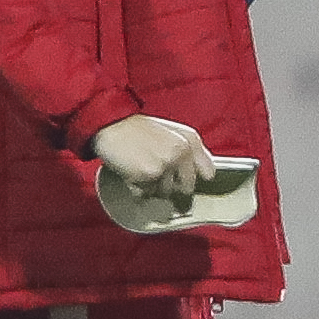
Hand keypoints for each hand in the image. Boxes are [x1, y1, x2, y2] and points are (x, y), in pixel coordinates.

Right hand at [91, 113, 215, 208]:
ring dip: (151, 187)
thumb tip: (207, 172)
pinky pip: (146, 193)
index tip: (184, 179)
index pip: (208, 172)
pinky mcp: (149, 175)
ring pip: (164, 192)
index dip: (193, 178)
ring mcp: (166, 165)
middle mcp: (181, 153)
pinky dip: (136, 188)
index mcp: (189, 141)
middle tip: (155, 174)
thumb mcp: (171, 131)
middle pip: (186, 188)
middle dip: (171, 186)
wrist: (110, 125)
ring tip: (140, 169)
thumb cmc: (137, 128)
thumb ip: (190, 149)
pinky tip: (131, 173)